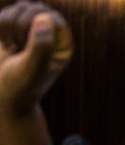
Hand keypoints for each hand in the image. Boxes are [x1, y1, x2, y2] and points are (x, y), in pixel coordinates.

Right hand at [0, 2, 71, 117]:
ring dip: (7, 24)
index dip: (31, 24)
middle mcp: (52, 37)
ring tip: (10, 48)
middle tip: (15, 47)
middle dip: (17, 24)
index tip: (21, 45)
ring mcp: (34, 32)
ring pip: (20, 7)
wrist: (4, 99)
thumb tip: (44, 17)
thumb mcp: (31, 70)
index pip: (51, 16)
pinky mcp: (17, 30)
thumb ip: (40, 47)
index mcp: (62, 46)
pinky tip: (4, 44)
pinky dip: (0, 26)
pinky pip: (7, 14)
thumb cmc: (20, 88)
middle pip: (34, 8)